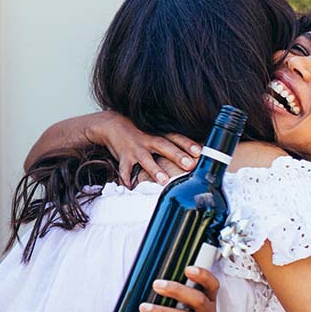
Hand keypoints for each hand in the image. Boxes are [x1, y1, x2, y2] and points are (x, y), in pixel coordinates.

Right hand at [86, 111, 200, 185]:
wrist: (110, 123)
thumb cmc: (137, 130)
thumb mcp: (153, 130)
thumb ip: (170, 140)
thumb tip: (193, 153)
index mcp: (158, 133)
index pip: (176, 137)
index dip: (188, 144)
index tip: (200, 152)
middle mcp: (147, 140)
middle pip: (164, 146)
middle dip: (177, 155)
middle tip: (189, 164)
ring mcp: (135, 148)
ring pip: (146, 159)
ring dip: (155, 170)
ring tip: (164, 181)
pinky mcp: (123, 156)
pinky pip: (124, 169)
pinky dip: (125, 179)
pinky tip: (128, 188)